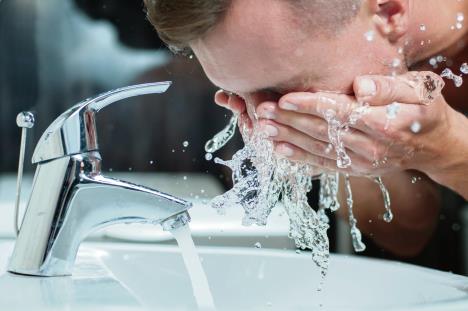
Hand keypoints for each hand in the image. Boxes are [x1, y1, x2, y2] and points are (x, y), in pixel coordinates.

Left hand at [255, 71, 464, 178]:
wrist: (434, 146)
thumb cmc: (425, 112)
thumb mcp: (419, 91)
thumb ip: (389, 88)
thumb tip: (361, 87)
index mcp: (384, 124)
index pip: (339, 112)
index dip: (310, 105)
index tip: (284, 98)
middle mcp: (369, 147)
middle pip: (322, 131)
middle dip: (290, 120)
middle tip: (262, 111)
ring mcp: (360, 162)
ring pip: (318, 149)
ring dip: (288, 138)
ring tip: (263, 128)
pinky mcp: (354, 170)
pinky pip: (323, 165)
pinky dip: (300, 158)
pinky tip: (279, 150)